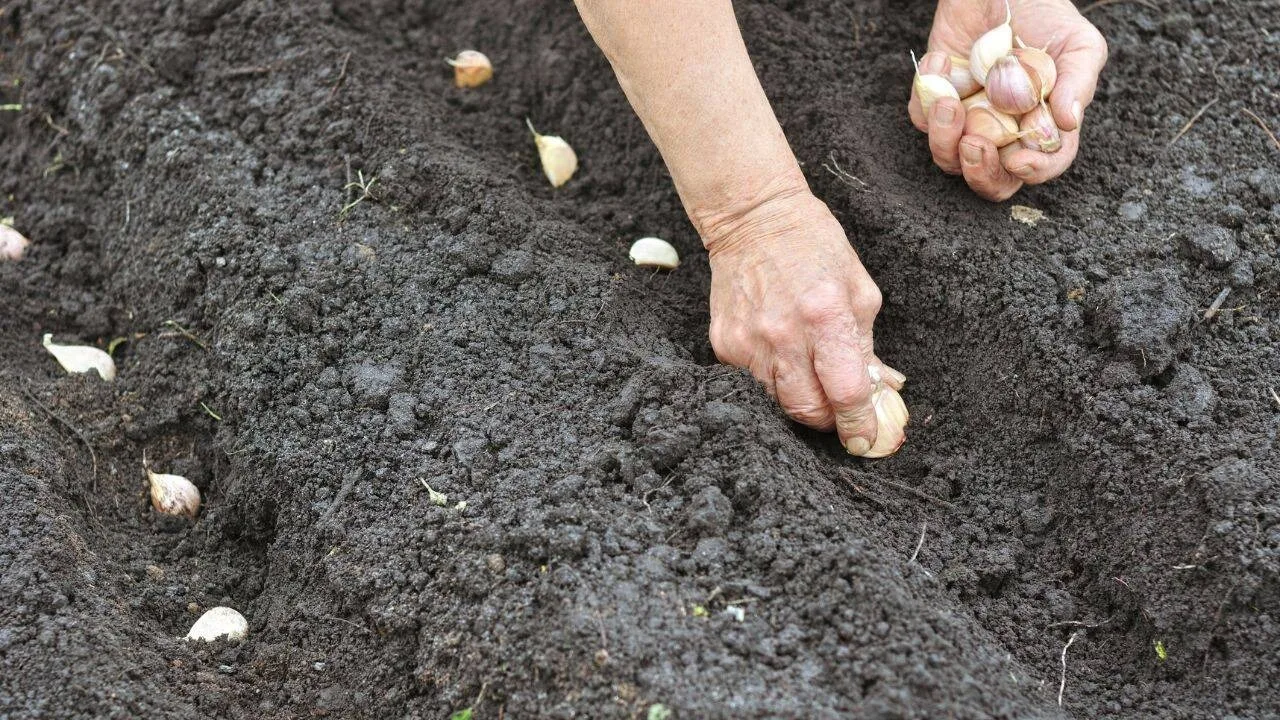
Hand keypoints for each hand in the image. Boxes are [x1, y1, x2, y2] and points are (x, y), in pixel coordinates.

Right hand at [703, 189, 905, 455]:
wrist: (752, 219)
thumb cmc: (814, 246)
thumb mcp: (859, 290)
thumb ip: (868, 346)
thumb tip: (883, 390)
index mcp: (824, 315)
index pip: (846, 391)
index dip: (859, 423)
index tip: (866, 439)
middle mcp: (782, 334)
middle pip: (807, 410)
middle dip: (830, 420)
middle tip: (842, 413)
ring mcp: (747, 342)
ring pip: (778, 404)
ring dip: (801, 401)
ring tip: (812, 378)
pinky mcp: (723, 345)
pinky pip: (753, 385)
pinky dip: (774, 382)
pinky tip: (783, 356)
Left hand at [907, 0, 1107, 199]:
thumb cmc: (1047, 14)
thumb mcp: (1077, 44)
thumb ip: (1077, 82)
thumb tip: (1068, 122)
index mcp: (1042, 126)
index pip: (1043, 164)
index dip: (1034, 171)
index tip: (1018, 160)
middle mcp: (1004, 131)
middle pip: (990, 179)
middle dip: (980, 172)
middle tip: (974, 145)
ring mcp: (968, 119)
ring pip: (948, 157)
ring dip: (943, 137)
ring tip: (947, 102)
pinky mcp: (936, 100)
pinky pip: (920, 117)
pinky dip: (925, 94)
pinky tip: (941, 59)